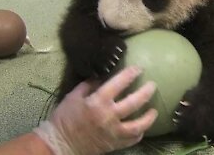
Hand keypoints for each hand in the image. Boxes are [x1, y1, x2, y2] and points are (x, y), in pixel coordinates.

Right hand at [34, 66, 157, 154]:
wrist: (59, 144)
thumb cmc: (64, 118)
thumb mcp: (73, 96)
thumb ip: (88, 85)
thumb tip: (101, 78)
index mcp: (98, 102)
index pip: (119, 83)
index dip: (130, 74)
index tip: (139, 69)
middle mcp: (109, 116)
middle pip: (134, 102)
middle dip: (146, 92)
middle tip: (152, 86)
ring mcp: (113, 132)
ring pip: (138, 125)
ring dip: (148, 118)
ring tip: (154, 111)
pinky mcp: (114, 144)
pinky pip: (131, 140)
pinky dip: (139, 134)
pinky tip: (142, 129)